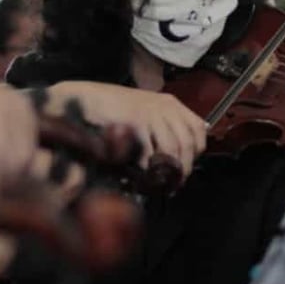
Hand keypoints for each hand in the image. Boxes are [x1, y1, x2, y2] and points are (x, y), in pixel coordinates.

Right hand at [51, 81, 205, 176]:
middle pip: (187, 142)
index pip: (197, 129)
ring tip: (159, 184)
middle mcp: (165, 107)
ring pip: (172, 150)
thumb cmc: (113, 110)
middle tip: (173, 184)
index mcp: (171, 103)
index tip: (185, 168)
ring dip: (168, 172)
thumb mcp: (146, 113)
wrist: (86, 99)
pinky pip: (149, 152)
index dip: (195, 152)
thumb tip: (177, 157)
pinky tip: (142, 175)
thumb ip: (163, 129)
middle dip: (183, 168)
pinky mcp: (136, 122)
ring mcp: (151, 113)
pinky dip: (147, 168)